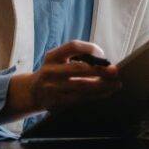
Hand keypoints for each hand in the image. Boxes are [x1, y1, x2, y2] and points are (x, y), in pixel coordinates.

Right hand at [0, 41, 120, 121]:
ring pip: (82, 86)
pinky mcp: (56, 102)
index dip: (90, 48)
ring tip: (116, 84)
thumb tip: (105, 62)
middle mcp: (50, 71)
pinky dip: (96, 95)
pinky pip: (80, 98)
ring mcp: (52, 88)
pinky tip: (107, 92)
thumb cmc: (55, 72)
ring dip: (102, 85)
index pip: (73, 46)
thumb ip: (78, 58)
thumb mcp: (59, 60)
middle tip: (115, 71)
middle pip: (79, 68)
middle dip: (100, 69)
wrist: (32, 92)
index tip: (102, 54)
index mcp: (52, 56)